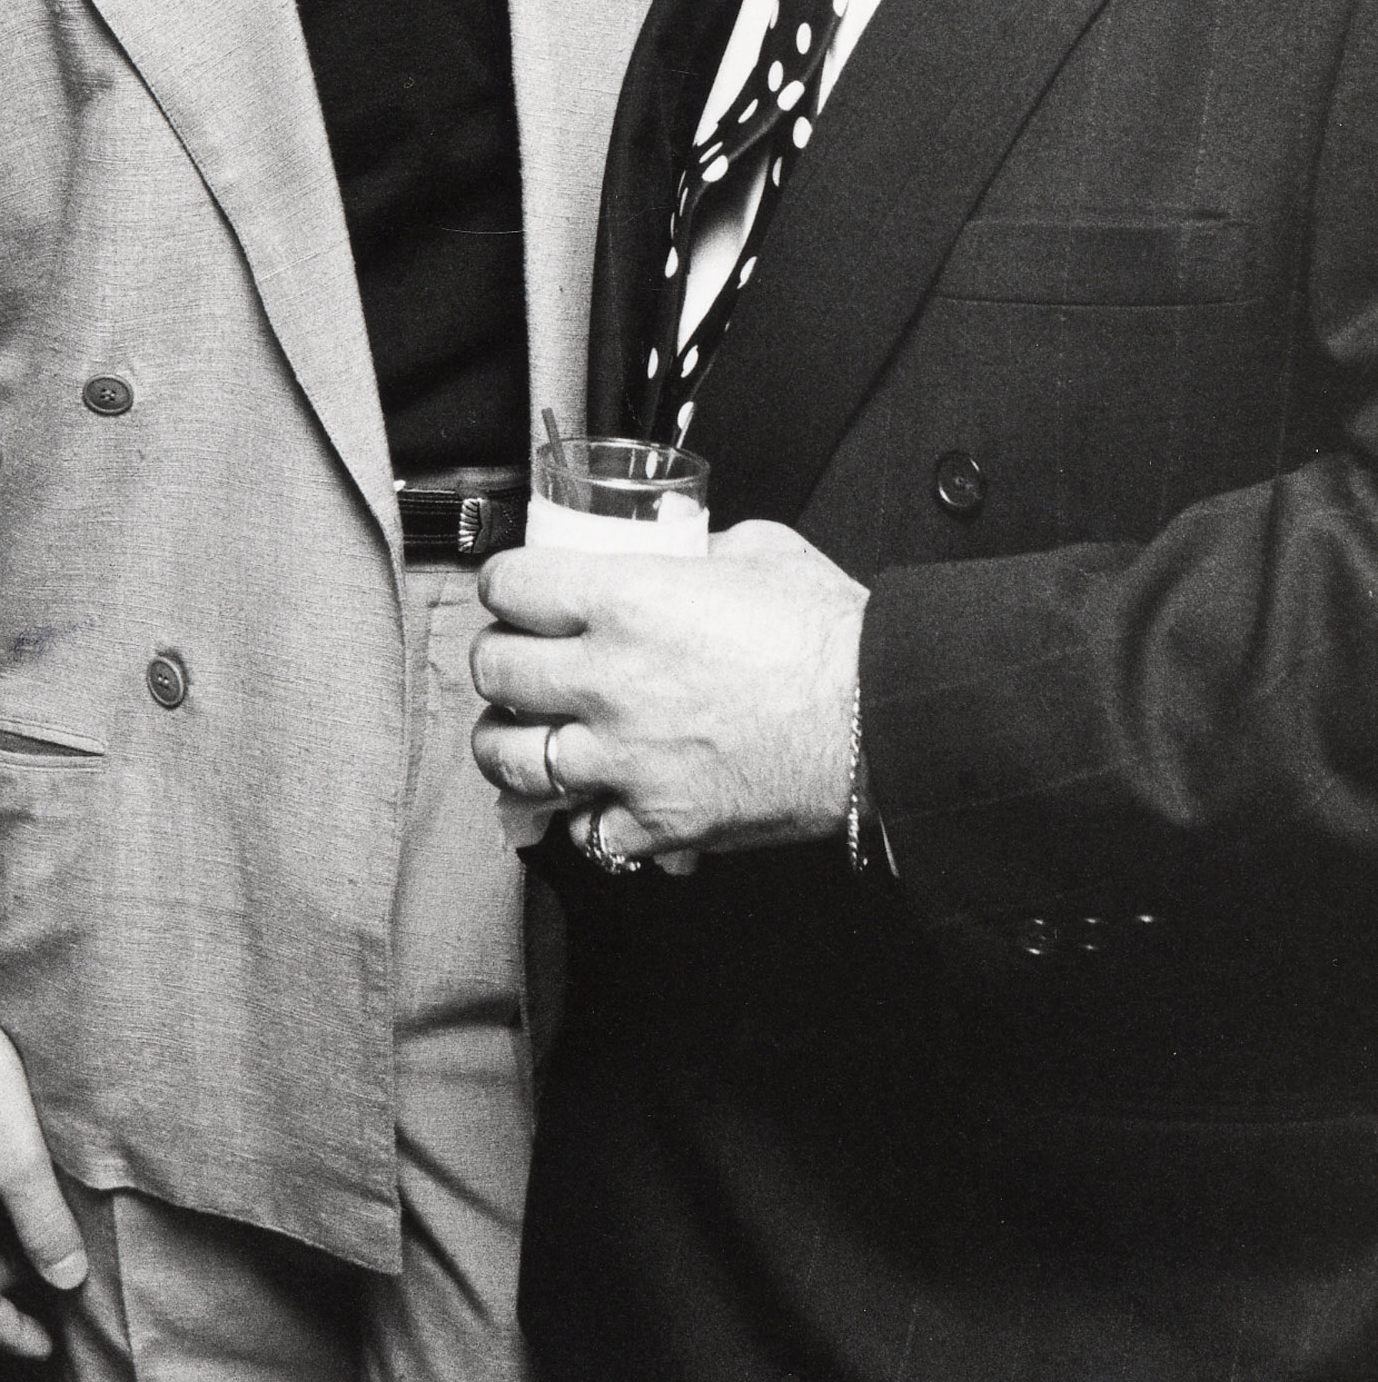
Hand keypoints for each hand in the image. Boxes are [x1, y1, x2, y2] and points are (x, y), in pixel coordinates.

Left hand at [471, 521, 867, 860]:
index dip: (505, 585)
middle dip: (500, 659)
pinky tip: (597, 796)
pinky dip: (582, 816)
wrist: (886, 719)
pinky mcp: (657, 820)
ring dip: (509, 741)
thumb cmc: (832, 636)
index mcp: (624, 600)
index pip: (509, 585)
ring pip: (510, 757)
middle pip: (496, 669)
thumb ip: (694, 552)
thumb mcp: (756, 551)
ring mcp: (625, 757)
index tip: (515, 594)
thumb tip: (674, 556)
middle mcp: (608, 679)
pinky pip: (581, 830)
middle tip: (518, 659)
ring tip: (525, 733)